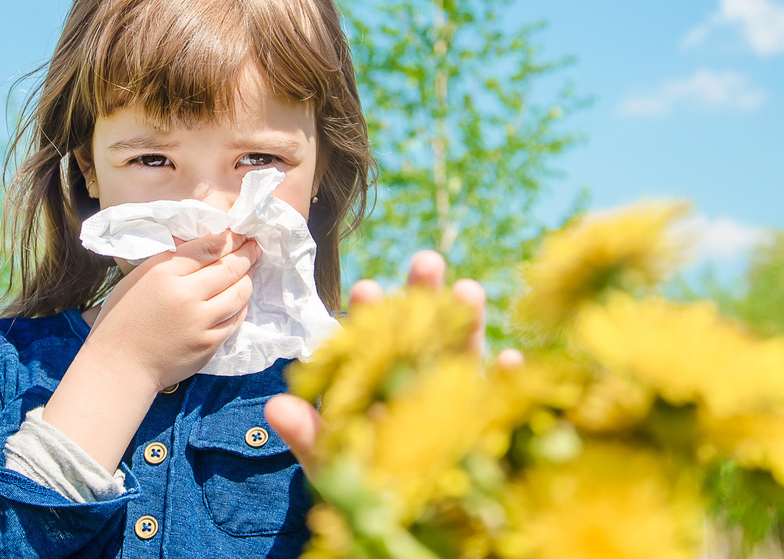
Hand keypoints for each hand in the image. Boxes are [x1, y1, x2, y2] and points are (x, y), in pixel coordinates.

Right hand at [87, 230, 258, 392]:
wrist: (121, 366)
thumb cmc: (124, 318)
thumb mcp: (140, 278)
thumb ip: (172, 261)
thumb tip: (205, 246)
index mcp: (164, 274)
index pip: (209, 248)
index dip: (231, 238)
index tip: (241, 233)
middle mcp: (186, 296)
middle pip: (230, 267)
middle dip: (247, 254)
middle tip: (254, 247)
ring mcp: (201, 322)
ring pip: (240, 292)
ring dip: (248, 278)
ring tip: (249, 270)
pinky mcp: (210, 344)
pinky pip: (236, 318)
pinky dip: (240, 304)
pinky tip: (238, 298)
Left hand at [264, 251, 523, 470]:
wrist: (401, 522)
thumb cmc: (361, 483)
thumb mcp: (330, 462)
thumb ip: (307, 434)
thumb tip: (275, 407)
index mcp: (379, 379)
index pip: (373, 342)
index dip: (369, 316)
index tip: (365, 290)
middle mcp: (417, 381)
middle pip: (421, 334)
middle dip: (424, 299)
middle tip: (425, 260)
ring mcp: (455, 402)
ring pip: (462, 356)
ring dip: (467, 324)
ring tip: (467, 289)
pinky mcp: (486, 428)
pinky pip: (499, 403)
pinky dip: (504, 384)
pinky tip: (509, 360)